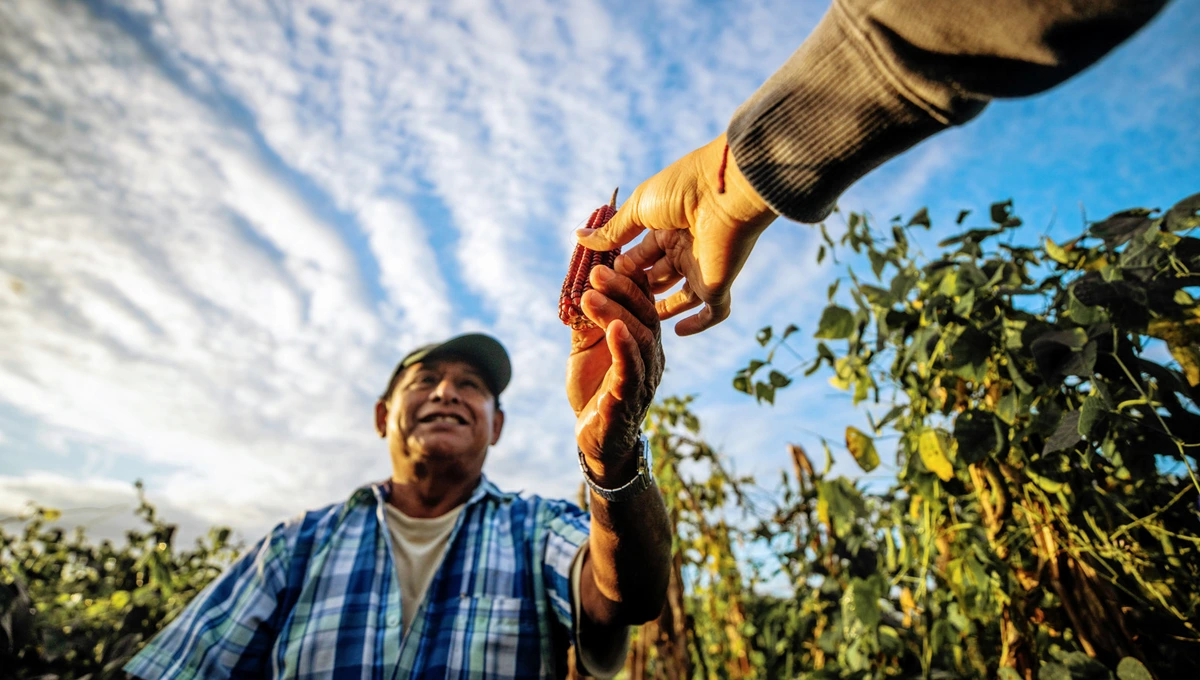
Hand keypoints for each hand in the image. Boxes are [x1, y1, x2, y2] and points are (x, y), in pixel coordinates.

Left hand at [566, 254, 663, 486]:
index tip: (612, 255)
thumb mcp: (586, 349)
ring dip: (615, 314)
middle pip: (644, 316)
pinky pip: (631, 371)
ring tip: (592, 296)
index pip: (643, 303)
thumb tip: (575, 282)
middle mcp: (650, 356)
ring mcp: (643, 378)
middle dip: (621, 291)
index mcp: (642, 341)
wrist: (596, 439)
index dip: (630, 279)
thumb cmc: (595, 391)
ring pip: (638, 340)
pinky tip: (613, 330)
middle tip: (597, 271)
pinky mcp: (629, 400)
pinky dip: (623, 349)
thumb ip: (586, 320)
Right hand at [576, 133, 777, 335]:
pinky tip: (678, 331)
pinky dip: (697, 324)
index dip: (622, 269)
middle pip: (656, 278)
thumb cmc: (682, 190)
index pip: (640, 255)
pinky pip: (712, 312)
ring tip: (635, 321)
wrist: (725, 192)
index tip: (600, 282)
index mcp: (667, 227)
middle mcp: (685, 248)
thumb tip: (578, 236)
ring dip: (659, 309)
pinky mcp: (718, 284)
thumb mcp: (639, 208)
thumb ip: (613, 231)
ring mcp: (702, 268)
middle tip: (610, 303)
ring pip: (680, 297)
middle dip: (635, 290)